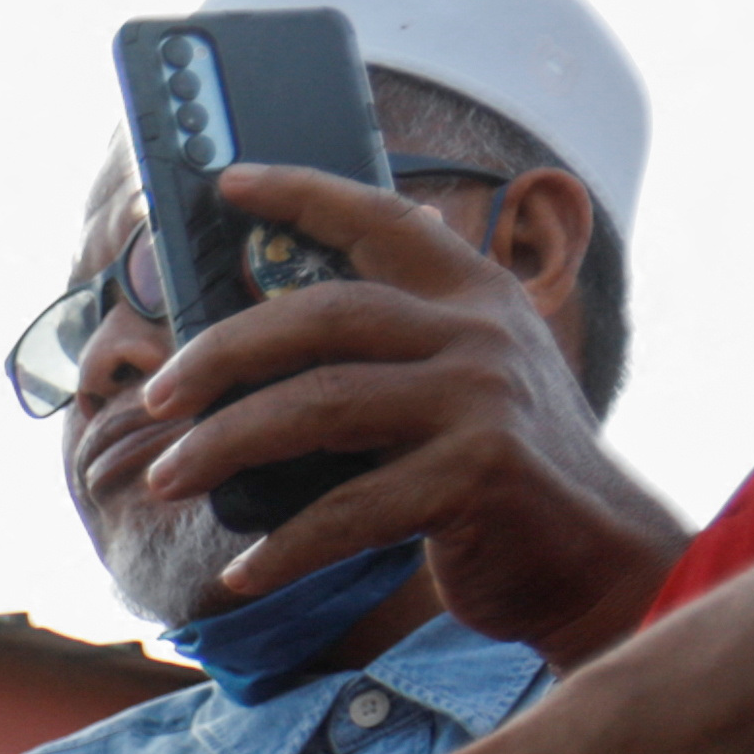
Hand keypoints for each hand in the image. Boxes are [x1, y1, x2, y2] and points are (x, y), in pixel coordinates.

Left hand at [141, 164, 688, 658]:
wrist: (596, 557)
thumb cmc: (498, 476)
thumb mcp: (459, 390)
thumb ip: (389, 357)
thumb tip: (252, 351)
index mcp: (474, 296)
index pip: (381, 220)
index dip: (302, 193)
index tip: (226, 182)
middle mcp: (481, 333)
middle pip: (322, 314)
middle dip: (222, 353)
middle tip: (157, 396)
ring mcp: (482, 401)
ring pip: (317, 407)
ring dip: (224, 446)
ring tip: (168, 478)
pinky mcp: (478, 477)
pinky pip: (348, 509)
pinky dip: (284, 548)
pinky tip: (243, 571)